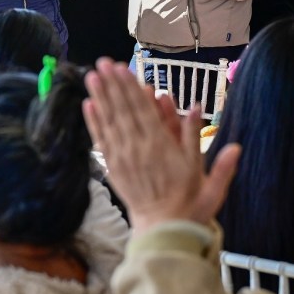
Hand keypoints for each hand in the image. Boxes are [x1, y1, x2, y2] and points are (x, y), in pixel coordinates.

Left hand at [82, 58, 241, 235]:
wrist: (165, 231)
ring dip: (101, 97)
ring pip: (110, 122)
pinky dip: (94, 122)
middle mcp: (138, 149)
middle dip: (112, 85)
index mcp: (160, 147)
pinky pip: (102, 141)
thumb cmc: (189, 202)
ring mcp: (123, 159)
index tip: (121, 68)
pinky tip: (88, 105)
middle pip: (123, 111)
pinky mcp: (114, 168)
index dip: (130, 87)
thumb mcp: (205, 172)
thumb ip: (198, 139)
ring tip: (92, 76)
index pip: (142, 110)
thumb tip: (199, 106)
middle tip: (102, 62)